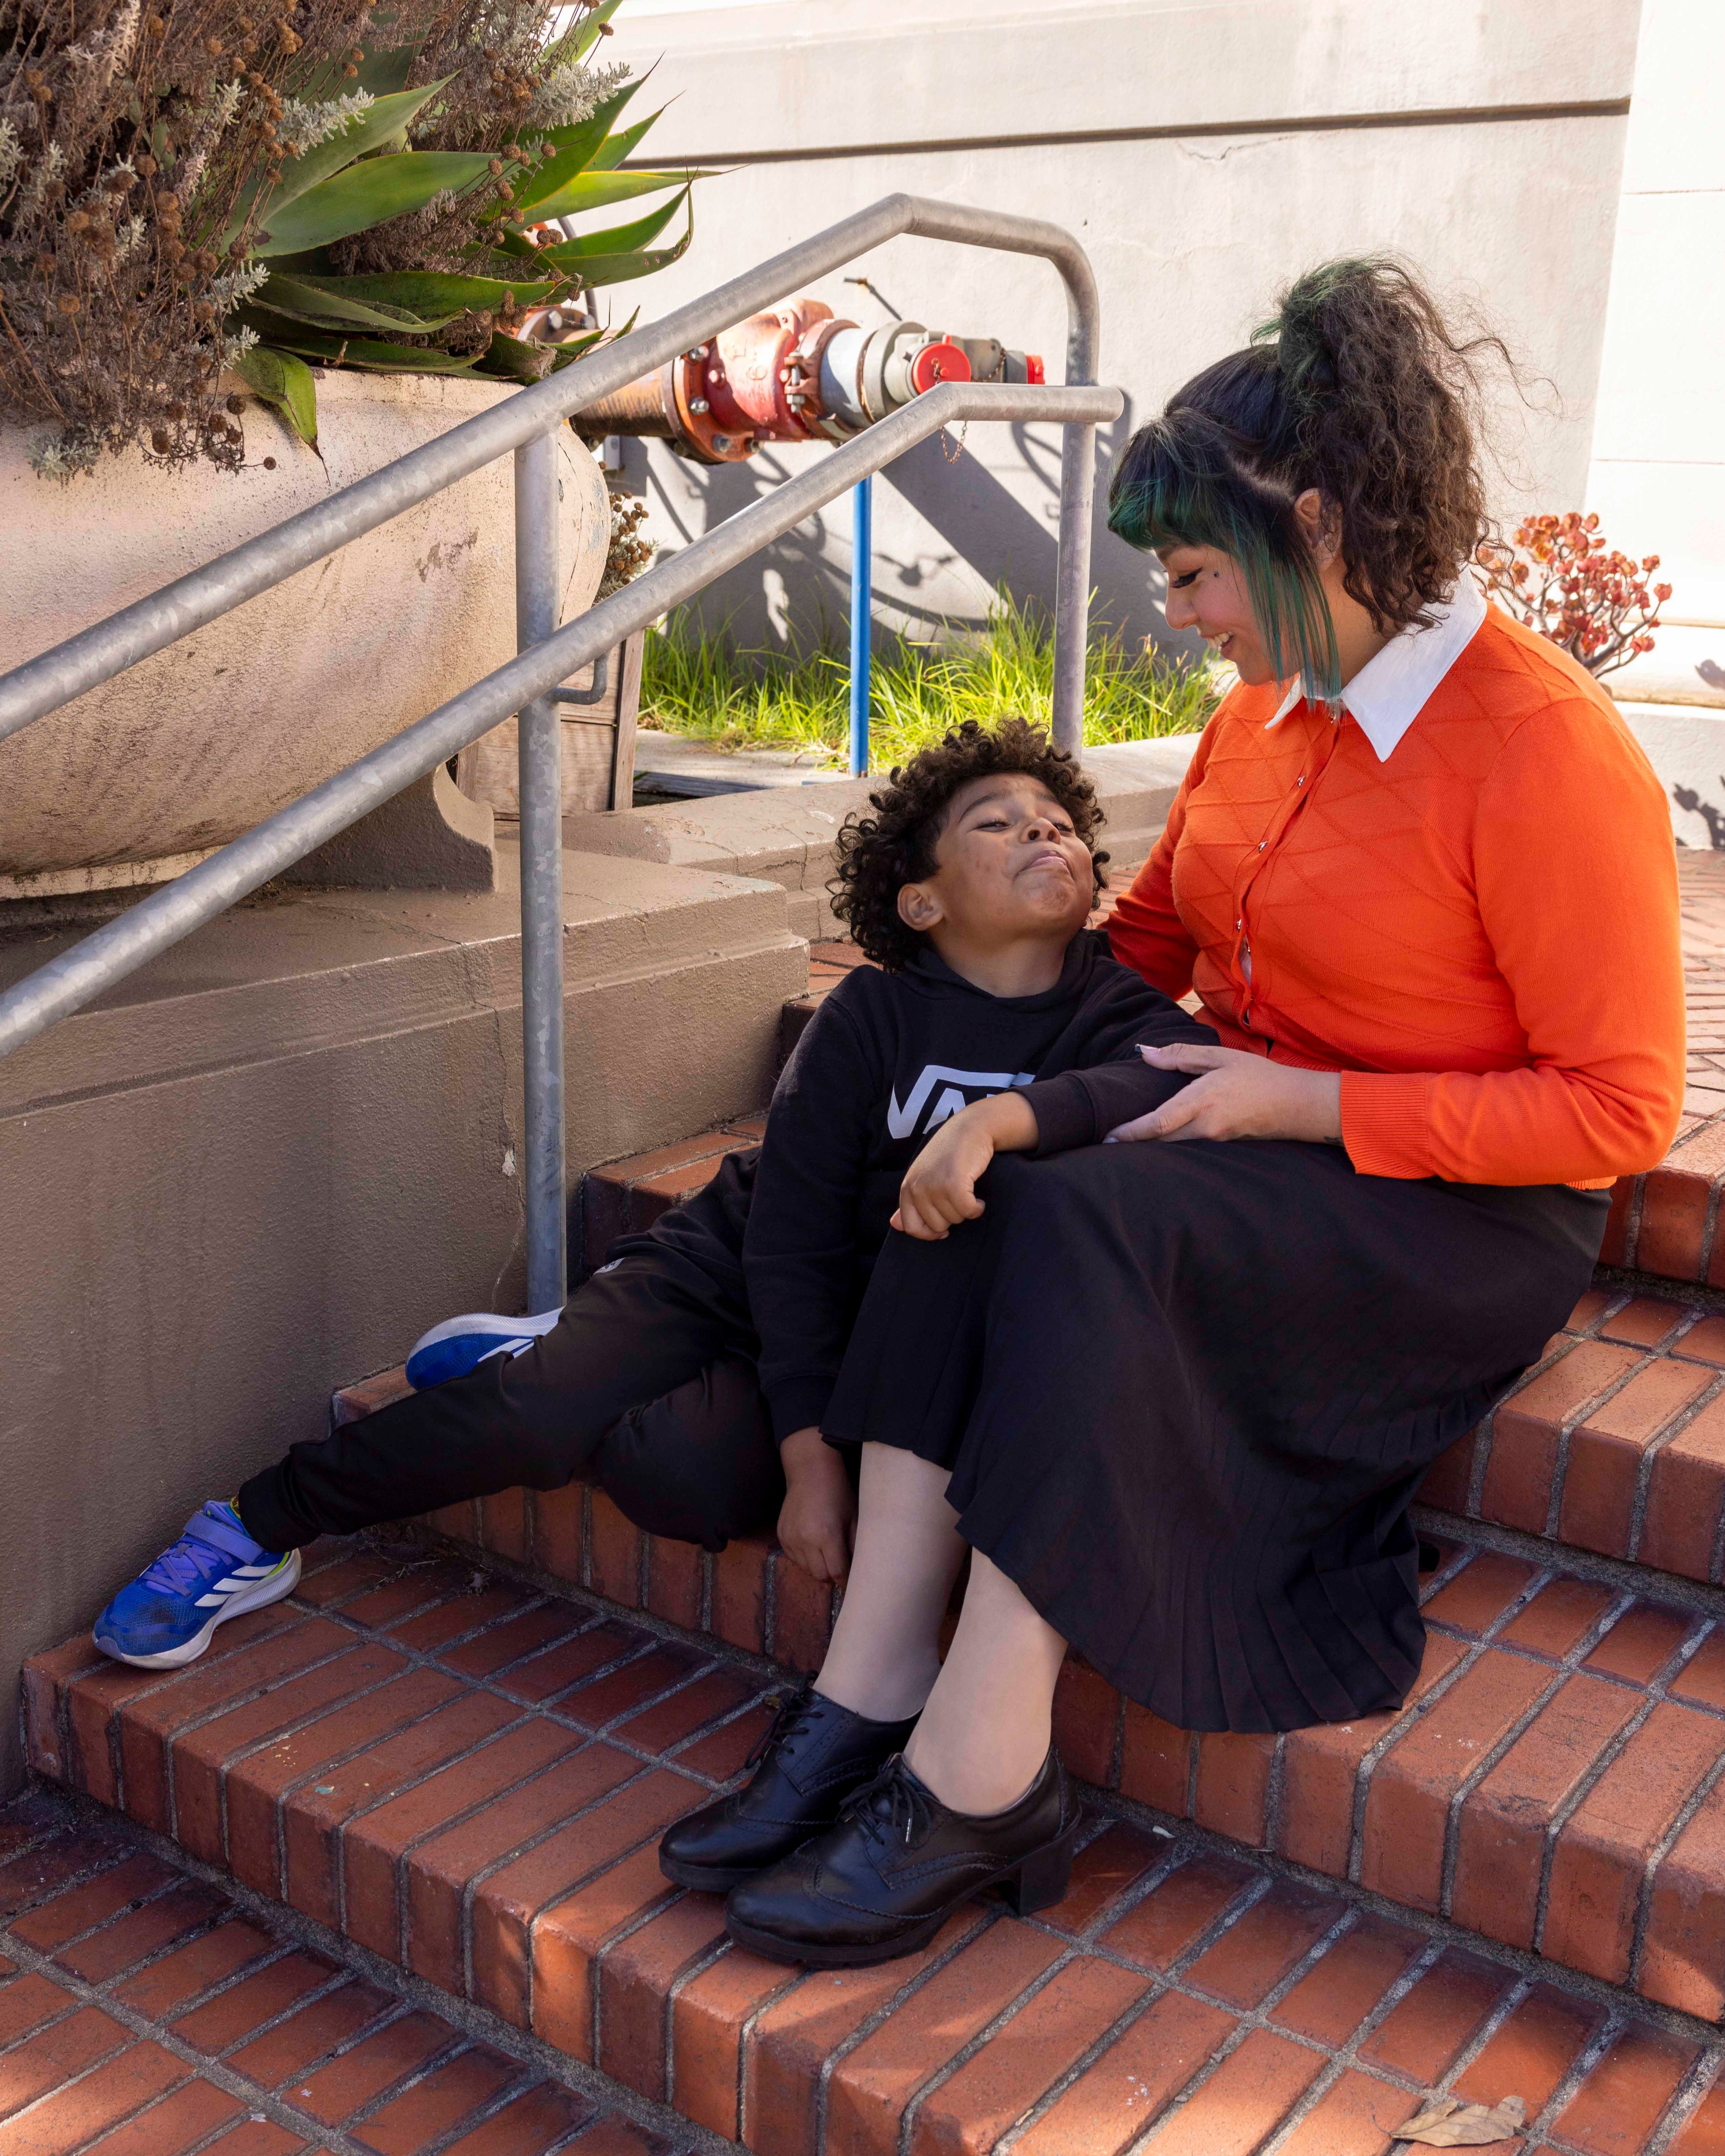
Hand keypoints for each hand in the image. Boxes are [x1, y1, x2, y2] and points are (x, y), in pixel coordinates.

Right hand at [776, 1426, 855, 1583]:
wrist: (810, 1471)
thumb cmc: (838, 1492)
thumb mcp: (854, 1518)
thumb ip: (856, 1546)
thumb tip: (860, 1570)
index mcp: (827, 1535)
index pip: (837, 1572)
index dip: (847, 1580)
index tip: (853, 1581)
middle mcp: (805, 1540)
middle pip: (820, 1576)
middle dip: (832, 1575)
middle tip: (840, 1565)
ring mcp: (790, 1538)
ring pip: (806, 1569)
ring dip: (818, 1567)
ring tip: (826, 1552)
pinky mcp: (781, 1535)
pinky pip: (794, 1559)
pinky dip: (805, 1558)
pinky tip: (812, 1544)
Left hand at [892, 1091, 1037, 1240]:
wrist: (969, 1128)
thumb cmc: (948, 1153)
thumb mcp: (923, 1176)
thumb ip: (911, 1201)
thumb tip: (894, 1225)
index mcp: (907, 1187)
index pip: (910, 1227)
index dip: (929, 1233)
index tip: (944, 1230)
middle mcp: (917, 1188)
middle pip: (937, 1226)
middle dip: (952, 1217)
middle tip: (958, 1197)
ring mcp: (935, 1186)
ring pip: (955, 1219)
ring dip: (966, 1210)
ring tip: (968, 1191)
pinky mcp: (955, 1184)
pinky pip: (969, 1211)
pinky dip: (977, 1208)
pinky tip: (978, 1198)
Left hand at [1107, 1043, 1343, 1144]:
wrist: (1297, 1105)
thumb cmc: (1259, 1076)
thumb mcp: (1220, 1057)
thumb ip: (1179, 1056)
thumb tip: (1144, 1053)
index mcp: (1202, 1101)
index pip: (1157, 1123)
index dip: (1129, 1133)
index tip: (1106, 1137)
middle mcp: (1206, 1127)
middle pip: (1158, 1144)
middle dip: (1131, 1146)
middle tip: (1103, 1144)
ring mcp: (1214, 1142)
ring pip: (1171, 1150)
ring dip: (1148, 1148)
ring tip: (1122, 1144)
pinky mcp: (1220, 1148)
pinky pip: (1186, 1150)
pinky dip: (1168, 1147)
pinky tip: (1155, 1144)